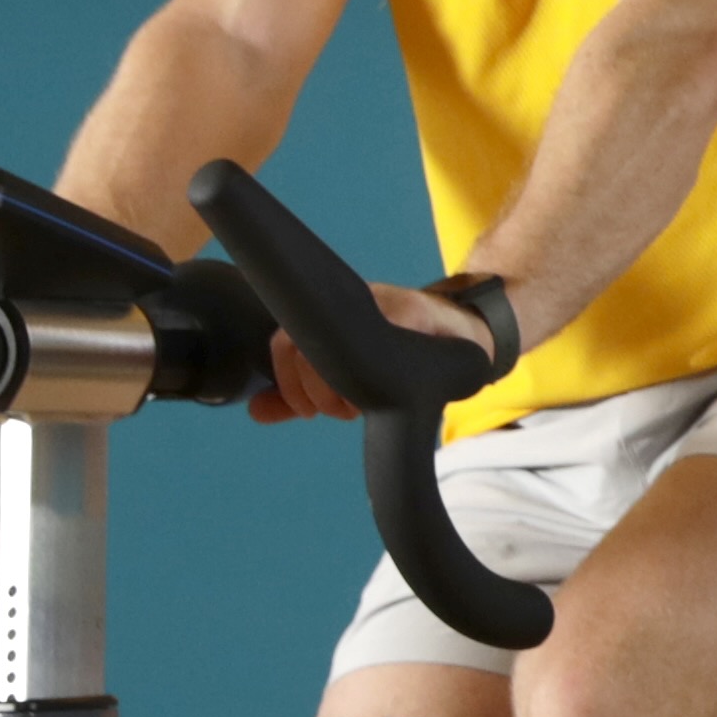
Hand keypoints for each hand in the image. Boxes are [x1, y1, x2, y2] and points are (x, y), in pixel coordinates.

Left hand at [249, 278, 494, 426]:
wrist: (462, 337)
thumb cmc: (398, 356)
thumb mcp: (342, 380)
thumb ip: (298, 397)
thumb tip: (254, 412)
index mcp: (325, 318)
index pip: (284, 343)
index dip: (289, 383)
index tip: (308, 412)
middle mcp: (345, 305)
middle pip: (308, 346)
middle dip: (321, 392)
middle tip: (344, 410)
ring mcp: (378, 303)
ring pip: (342, 349)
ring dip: (351, 391)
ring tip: (368, 404)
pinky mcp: (412, 309)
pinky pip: (384, 337)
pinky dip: (381, 370)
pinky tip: (391, 388)